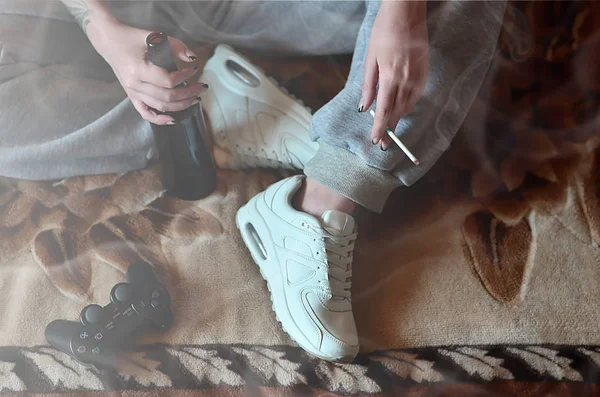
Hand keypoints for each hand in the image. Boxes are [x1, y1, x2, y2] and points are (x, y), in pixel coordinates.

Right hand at [88, 19, 207, 124]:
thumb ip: (176, 46)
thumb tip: (193, 59)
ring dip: (181, 105)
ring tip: (195, 99)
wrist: (109, 40)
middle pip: (167, 97)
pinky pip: (145, 113)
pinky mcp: (131, 96)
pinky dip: (159, 119)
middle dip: (189, 94)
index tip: (194, 69)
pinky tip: (173, 120)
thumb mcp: (154, 36)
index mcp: (138, 70)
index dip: (185, 77)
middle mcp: (134, 85)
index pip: (168, 81)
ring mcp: (132, 93)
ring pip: (160, 107)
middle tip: (201, 87)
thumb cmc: (131, 37)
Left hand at [359, 1, 429, 149]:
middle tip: (382, 143)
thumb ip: (368, 86)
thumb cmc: (384, 32)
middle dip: (389, 130)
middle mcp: (406, 80)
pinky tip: (401, 109)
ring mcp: (418, 77)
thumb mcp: (370, 59)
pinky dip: (408, 106)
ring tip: (390, 129)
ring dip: (399, 119)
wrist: (406, 14)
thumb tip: (365, 107)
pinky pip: (416, 96)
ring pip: (408, 106)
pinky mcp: (425, 72)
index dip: (380, 129)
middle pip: (398, 112)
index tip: (376, 141)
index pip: (385, 111)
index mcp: (390, 77)